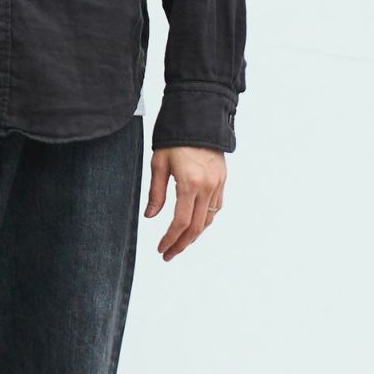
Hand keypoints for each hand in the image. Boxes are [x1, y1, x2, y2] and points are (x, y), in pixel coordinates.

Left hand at [144, 146, 226, 260]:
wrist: (198, 118)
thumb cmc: (174, 139)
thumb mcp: (158, 164)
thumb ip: (156, 193)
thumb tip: (150, 216)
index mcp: (189, 183)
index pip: (180, 222)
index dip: (170, 239)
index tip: (161, 249)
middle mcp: (207, 186)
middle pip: (196, 227)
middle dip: (182, 244)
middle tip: (169, 254)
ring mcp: (217, 184)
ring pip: (208, 219)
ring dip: (194, 235)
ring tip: (180, 243)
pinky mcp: (222, 180)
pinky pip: (216, 207)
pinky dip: (205, 220)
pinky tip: (194, 225)